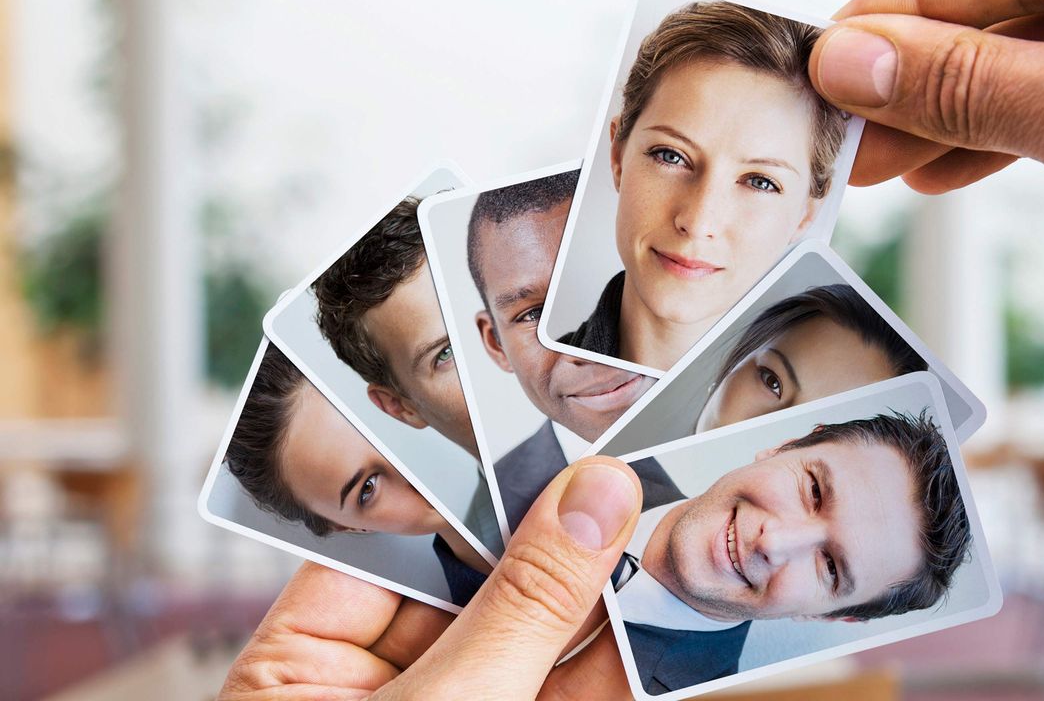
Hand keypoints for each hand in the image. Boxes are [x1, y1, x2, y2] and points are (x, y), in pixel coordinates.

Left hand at [220, 457, 641, 700]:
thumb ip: (518, 609)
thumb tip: (590, 500)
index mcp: (308, 665)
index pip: (399, 545)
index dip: (478, 491)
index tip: (551, 446)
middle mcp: (383, 686)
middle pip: (481, 586)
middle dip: (557, 541)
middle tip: (624, 487)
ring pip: (537, 639)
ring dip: (602, 598)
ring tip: (656, 543)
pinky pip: (574, 688)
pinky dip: (620, 659)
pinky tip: (656, 618)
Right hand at [808, 0, 1043, 365]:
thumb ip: (972, 81)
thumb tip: (858, 59)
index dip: (908, 8)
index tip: (834, 56)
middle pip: (1025, 2)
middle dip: (926, 70)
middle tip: (847, 123)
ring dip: (956, 111)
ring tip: (881, 162)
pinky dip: (1011, 136)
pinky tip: (948, 167)